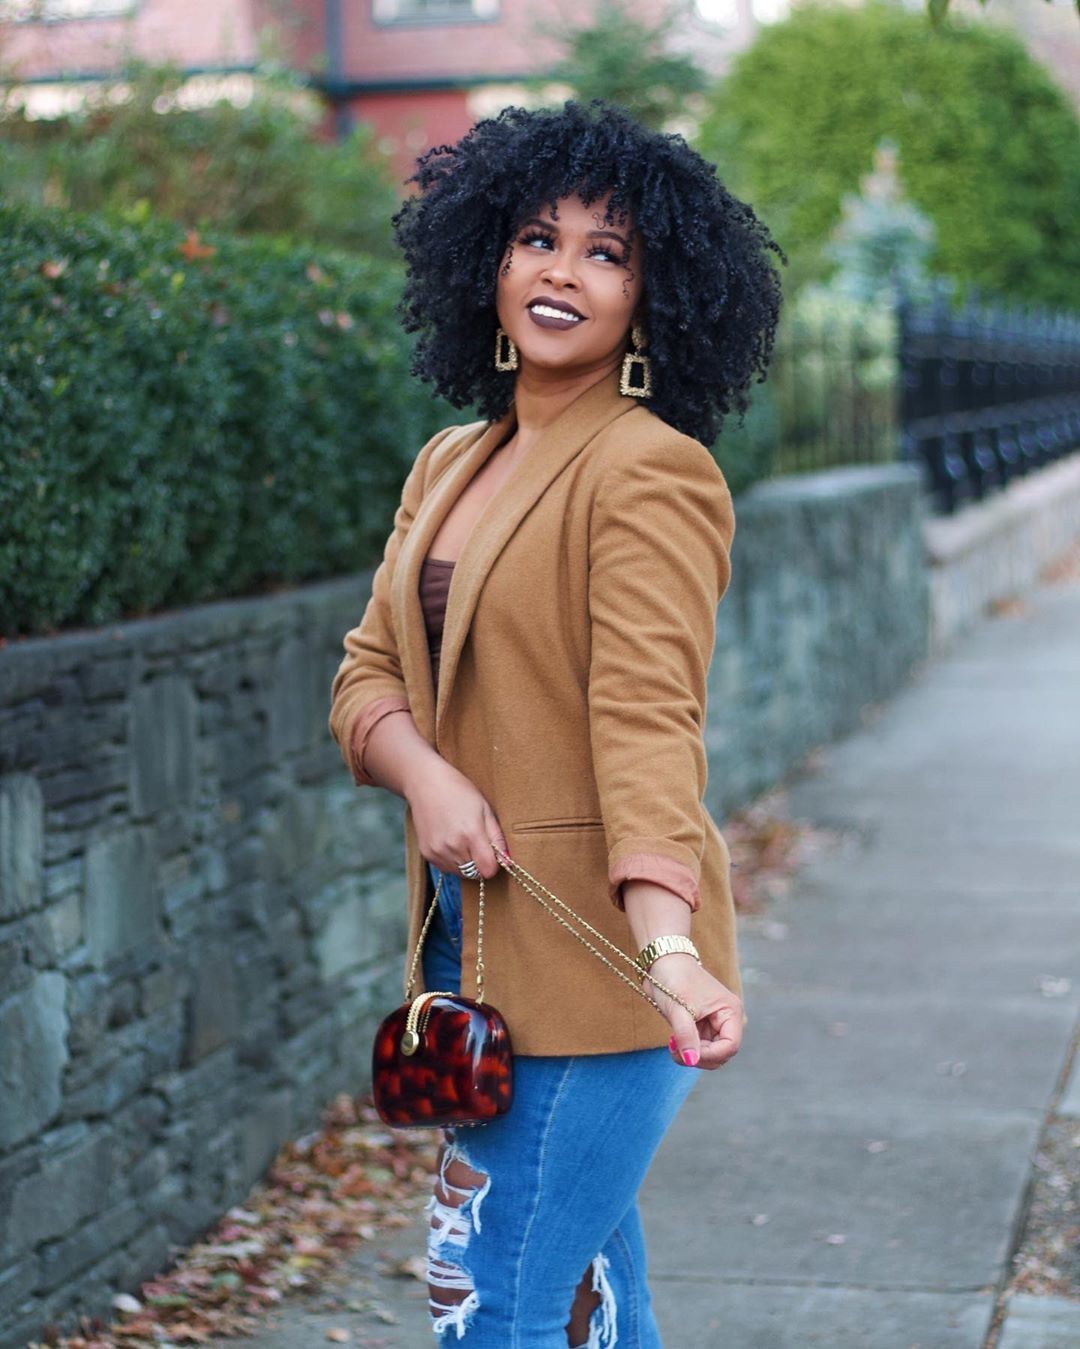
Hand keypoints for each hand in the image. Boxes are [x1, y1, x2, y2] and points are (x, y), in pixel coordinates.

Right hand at [405, 756, 509, 880]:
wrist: (426, 784)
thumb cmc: (459, 792)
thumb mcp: (485, 809)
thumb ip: (497, 837)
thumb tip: (507, 860)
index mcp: (471, 834)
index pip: (488, 870)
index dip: (494, 864)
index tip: (493, 853)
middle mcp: (453, 846)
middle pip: (475, 873)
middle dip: (480, 862)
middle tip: (477, 842)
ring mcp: (438, 851)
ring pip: (460, 873)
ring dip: (466, 863)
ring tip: (462, 839)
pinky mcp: (427, 854)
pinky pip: (446, 868)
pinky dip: (452, 860)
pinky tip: (451, 841)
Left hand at [642, 953, 745, 1070]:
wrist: (661, 961)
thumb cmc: (673, 979)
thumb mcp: (679, 1009)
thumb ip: (686, 1036)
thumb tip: (691, 1060)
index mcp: (730, 1011)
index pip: (730, 1046)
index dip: (710, 1054)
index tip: (688, 1053)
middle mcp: (726, 1018)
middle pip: (721, 1053)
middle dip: (700, 1057)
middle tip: (676, 1049)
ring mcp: (713, 1023)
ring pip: (710, 1053)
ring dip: (692, 1055)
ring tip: (673, 1044)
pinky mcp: (700, 1025)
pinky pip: (699, 1047)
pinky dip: (687, 1049)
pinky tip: (673, 1041)